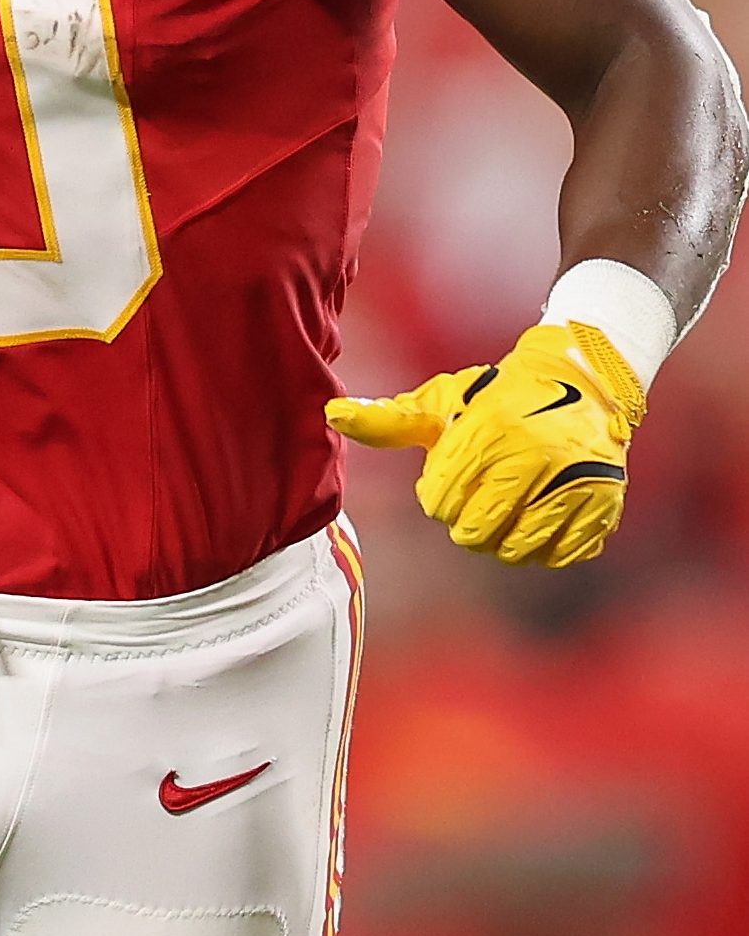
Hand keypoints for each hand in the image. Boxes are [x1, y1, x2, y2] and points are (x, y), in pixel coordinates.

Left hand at [326, 322, 645, 567]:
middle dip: (467, 522)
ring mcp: (574, 484)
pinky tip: (540, 516)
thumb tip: (332, 414)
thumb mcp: (440, 403)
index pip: (441, 502)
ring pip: (518, 550)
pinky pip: (561, 554)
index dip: (438, 496)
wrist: (579, 381)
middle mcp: (535, 458)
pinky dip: (545, 545)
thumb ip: (388, 420)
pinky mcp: (603, 504)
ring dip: (504, 539)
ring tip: (506, 507)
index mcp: (488, 432)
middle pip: (477, 533)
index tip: (450, 476)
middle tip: (477, 497)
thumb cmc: (494, 397)